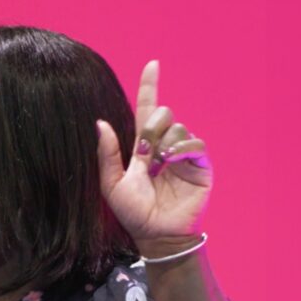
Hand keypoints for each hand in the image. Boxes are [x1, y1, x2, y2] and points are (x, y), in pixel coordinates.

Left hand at [95, 60, 212, 248]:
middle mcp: (165, 147)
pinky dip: (182, 148)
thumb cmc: (134, 214)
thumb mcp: (112, 184)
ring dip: (166, 143)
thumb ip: (107, 155)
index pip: (147, 110)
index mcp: (144, 148)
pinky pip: (195, 144)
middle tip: (145, 153)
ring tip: (160, 165)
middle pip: (163, 114)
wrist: (157, 235)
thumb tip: (100, 123)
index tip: (152, 65)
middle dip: (152, 127)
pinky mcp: (200, 166)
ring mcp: (184, 156)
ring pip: (178, 127)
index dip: (149, 87)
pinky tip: (172, 161)